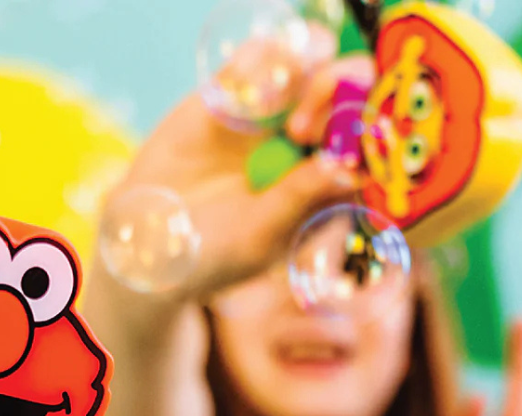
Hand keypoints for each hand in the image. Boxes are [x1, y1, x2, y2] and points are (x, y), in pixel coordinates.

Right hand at [105, 33, 373, 297]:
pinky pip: (263, 54)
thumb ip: (300, 199)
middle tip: (307, 130)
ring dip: (315, 75)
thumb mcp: (258, 237)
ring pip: (316, 61)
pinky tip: (248, 98)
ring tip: (289, 121)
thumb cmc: (210, 254)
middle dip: (346, 96)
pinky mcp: (233, 92)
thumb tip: (347, 168)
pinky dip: (266, 60)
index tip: (358, 144)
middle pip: (354, 88)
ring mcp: (272, 113)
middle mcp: (308, 141)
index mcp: (326, 180)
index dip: (376, 131)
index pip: (372, 141)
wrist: (145, 237)